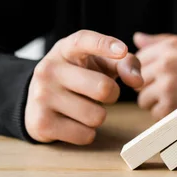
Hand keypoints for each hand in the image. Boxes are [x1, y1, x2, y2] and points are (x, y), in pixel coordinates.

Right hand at [25, 30, 143, 144]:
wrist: (38, 98)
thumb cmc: (81, 75)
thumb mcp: (101, 62)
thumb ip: (125, 63)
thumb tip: (138, 81)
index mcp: (66, 49)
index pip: (84, 40)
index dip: (105, 45)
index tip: (121, 51)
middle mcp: (49, 69)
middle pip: (103, 88)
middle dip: (113, 94)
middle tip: (103, 93)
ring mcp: (42, 96)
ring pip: (96, 116)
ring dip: (98, 115)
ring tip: (84, 107)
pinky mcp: (41, 123)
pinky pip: (85, 135)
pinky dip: (87, 132)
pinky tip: (74, 122)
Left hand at [133, 32, 176, 119]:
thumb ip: (160, 41)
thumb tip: (137, 39)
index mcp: (167, 49)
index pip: (138, 59)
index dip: (147, 68)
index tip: (159, 72)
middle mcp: (164, 67)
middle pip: (138, 81)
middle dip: (149, 85)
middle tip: (169, 86)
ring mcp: (167, 88)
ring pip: (144, 100)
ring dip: (156, 101)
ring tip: (176, 96)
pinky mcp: (172, 107)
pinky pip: (156, 114)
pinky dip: (166, 113)